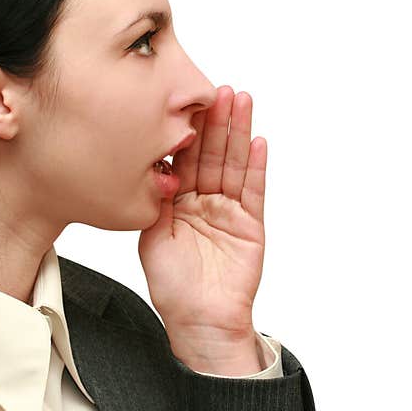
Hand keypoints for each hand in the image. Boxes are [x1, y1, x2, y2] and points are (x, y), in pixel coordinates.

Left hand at [138, 86, 267, 374]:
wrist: (199, 320)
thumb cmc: (172, 286)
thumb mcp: (152, 236)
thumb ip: (158, 199)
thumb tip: (155, 163)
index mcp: (179, 201)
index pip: (186, 158)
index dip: (189, 130)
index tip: (190, 100)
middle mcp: (205, 201)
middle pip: (213, 154)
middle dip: (217, 121)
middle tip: (222, 89)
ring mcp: (230, 211)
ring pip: (235, 164)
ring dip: (239, 132)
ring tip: (243, 101)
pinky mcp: (250, 224)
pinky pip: (254, 190)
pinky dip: (256, 166)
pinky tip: (259, 142)